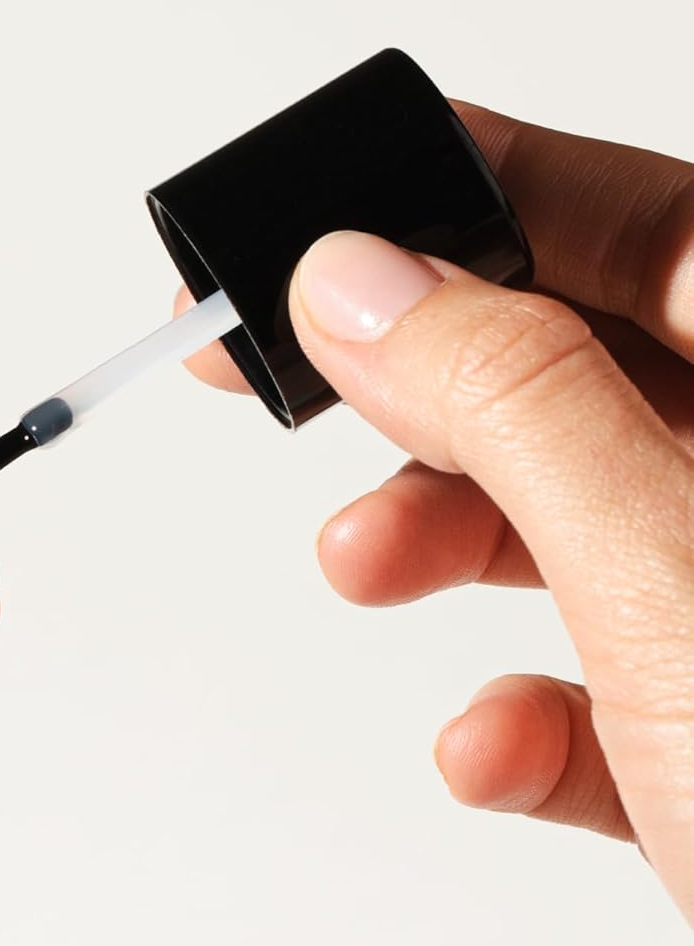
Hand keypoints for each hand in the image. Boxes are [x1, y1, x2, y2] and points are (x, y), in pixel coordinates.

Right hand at [183, 104, 693, 915]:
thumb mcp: (672, 568)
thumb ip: (510, 398)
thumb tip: (364, 280)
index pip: (623, 214)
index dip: (454, 199)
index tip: (315, 232)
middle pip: (579, 367)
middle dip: (423, 392)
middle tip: (289, 387)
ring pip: (579, 523)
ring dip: (447, 543)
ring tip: (363, 565)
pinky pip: (608, 685)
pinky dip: (528, 714)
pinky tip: (495, 747)